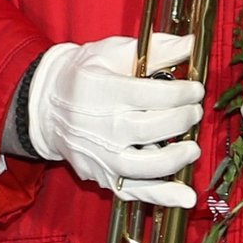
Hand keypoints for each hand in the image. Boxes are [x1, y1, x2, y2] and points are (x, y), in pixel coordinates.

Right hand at [26, 34, 203, 207]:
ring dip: (174, 159)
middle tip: (195, 112)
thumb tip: (190, 45)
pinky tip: (185, 197)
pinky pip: (133, 191)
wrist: (46, 107)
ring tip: (193, 148)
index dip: (180, 93)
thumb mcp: (113, 52)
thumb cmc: (83, 75)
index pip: (149, 95)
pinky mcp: (101, 176)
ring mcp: (99, 155)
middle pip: (149, 129)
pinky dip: (161, 196)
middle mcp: (99, 127)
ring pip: (143, 165)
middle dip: (181, 120)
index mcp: (101, 90)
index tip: (196, 89)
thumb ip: (154, 49)